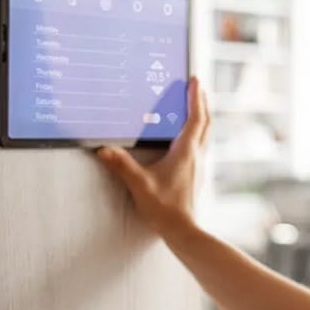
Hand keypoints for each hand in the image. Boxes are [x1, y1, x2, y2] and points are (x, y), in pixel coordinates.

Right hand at [96, 76, 209, 242]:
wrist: (183, 230)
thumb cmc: (165, 208)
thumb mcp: (140, 184)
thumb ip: (122, 165)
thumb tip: (104, 149)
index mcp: (186, 151)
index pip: (195, 117)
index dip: (195, 97)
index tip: (195, 80)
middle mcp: (197, 155)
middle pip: (205, 122)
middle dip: (201, 102)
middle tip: (197, 87)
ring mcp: (199, 165)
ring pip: (206, 134)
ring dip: (202, 117)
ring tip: (195, 106)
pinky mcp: (197, 174)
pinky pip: (201, 145)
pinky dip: (197, 133)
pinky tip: (187, 138)